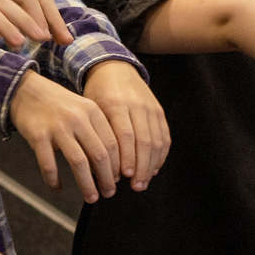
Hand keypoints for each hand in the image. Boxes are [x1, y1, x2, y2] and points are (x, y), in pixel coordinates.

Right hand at [10, 69, 120, 201]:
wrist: (25, 90)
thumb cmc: (58, 104)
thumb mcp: (82, 108)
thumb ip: (97, 130)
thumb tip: (111, 165)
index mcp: (92, 111)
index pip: (112, 143)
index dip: (118, 165)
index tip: (118, 179)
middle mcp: (77, 118)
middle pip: (99, 155)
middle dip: (107, 179)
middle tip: (109, 193)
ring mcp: (57, 127)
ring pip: (79, 162)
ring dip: (87, 184)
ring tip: (91, 197)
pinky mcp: (38, 136)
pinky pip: (49, 164)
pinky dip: (54, 180)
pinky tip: (57, 188)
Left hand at [82, 59, 170, 189]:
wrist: (115, 68)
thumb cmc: (98, 92)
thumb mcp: (91, 108)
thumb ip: (96, 134)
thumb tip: (97, 168)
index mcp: (116, 104)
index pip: (125, 135)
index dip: (127, 157)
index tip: (124, 176)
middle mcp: (136, 106)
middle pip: (143, 141)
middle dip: (141, 167)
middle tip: (136, 186)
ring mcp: (150, 108)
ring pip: (156, 141)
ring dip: (151, 165)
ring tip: (143, 182)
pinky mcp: (159, 111)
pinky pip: (164, 136)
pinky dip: (161, 155)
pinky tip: (153, 168)